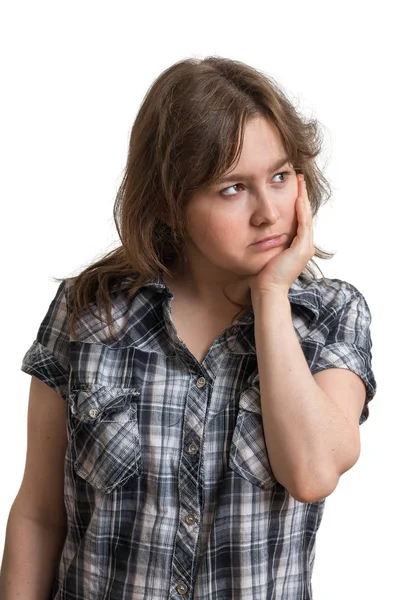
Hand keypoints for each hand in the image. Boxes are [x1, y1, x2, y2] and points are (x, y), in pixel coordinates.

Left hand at [248, 174, 314, 296]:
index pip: (299, 218)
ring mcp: (306, 247)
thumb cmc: (262, 275)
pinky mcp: (303, 249)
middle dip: (301, 194)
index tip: (292, 186)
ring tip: (299, 181)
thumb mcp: (264, 253)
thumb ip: (264, 241)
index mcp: (296, 246)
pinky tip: (296, 198)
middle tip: (299, 177)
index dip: (296, 201)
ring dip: (302, 197)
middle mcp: (305, 245)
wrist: (267, 290)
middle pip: (305, 214)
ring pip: (306, 216)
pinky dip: (300, 210)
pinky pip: (303, 224)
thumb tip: (253, 230)